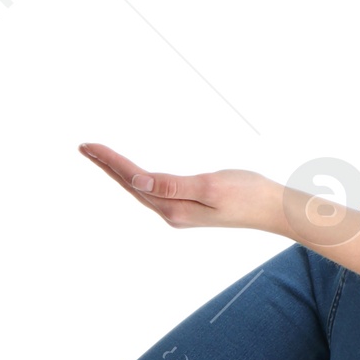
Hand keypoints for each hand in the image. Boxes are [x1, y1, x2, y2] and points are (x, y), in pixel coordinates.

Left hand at [79, 143, 283, 233]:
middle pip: (131, 186)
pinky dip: (138, 178)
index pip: (134, 179)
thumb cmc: (248, 194)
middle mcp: (172, 213)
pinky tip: (134, 175)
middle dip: (108, 166)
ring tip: (101, 157)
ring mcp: (180, 212)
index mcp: (174, 208)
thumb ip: (172, 185)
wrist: (274, 209)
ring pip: (141, 189)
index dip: (111, 161)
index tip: (90, 146)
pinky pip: (154, 190)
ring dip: (120, 172)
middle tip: (85, 147)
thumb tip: (138, 180)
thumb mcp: (210, 186)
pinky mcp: (189, 207)